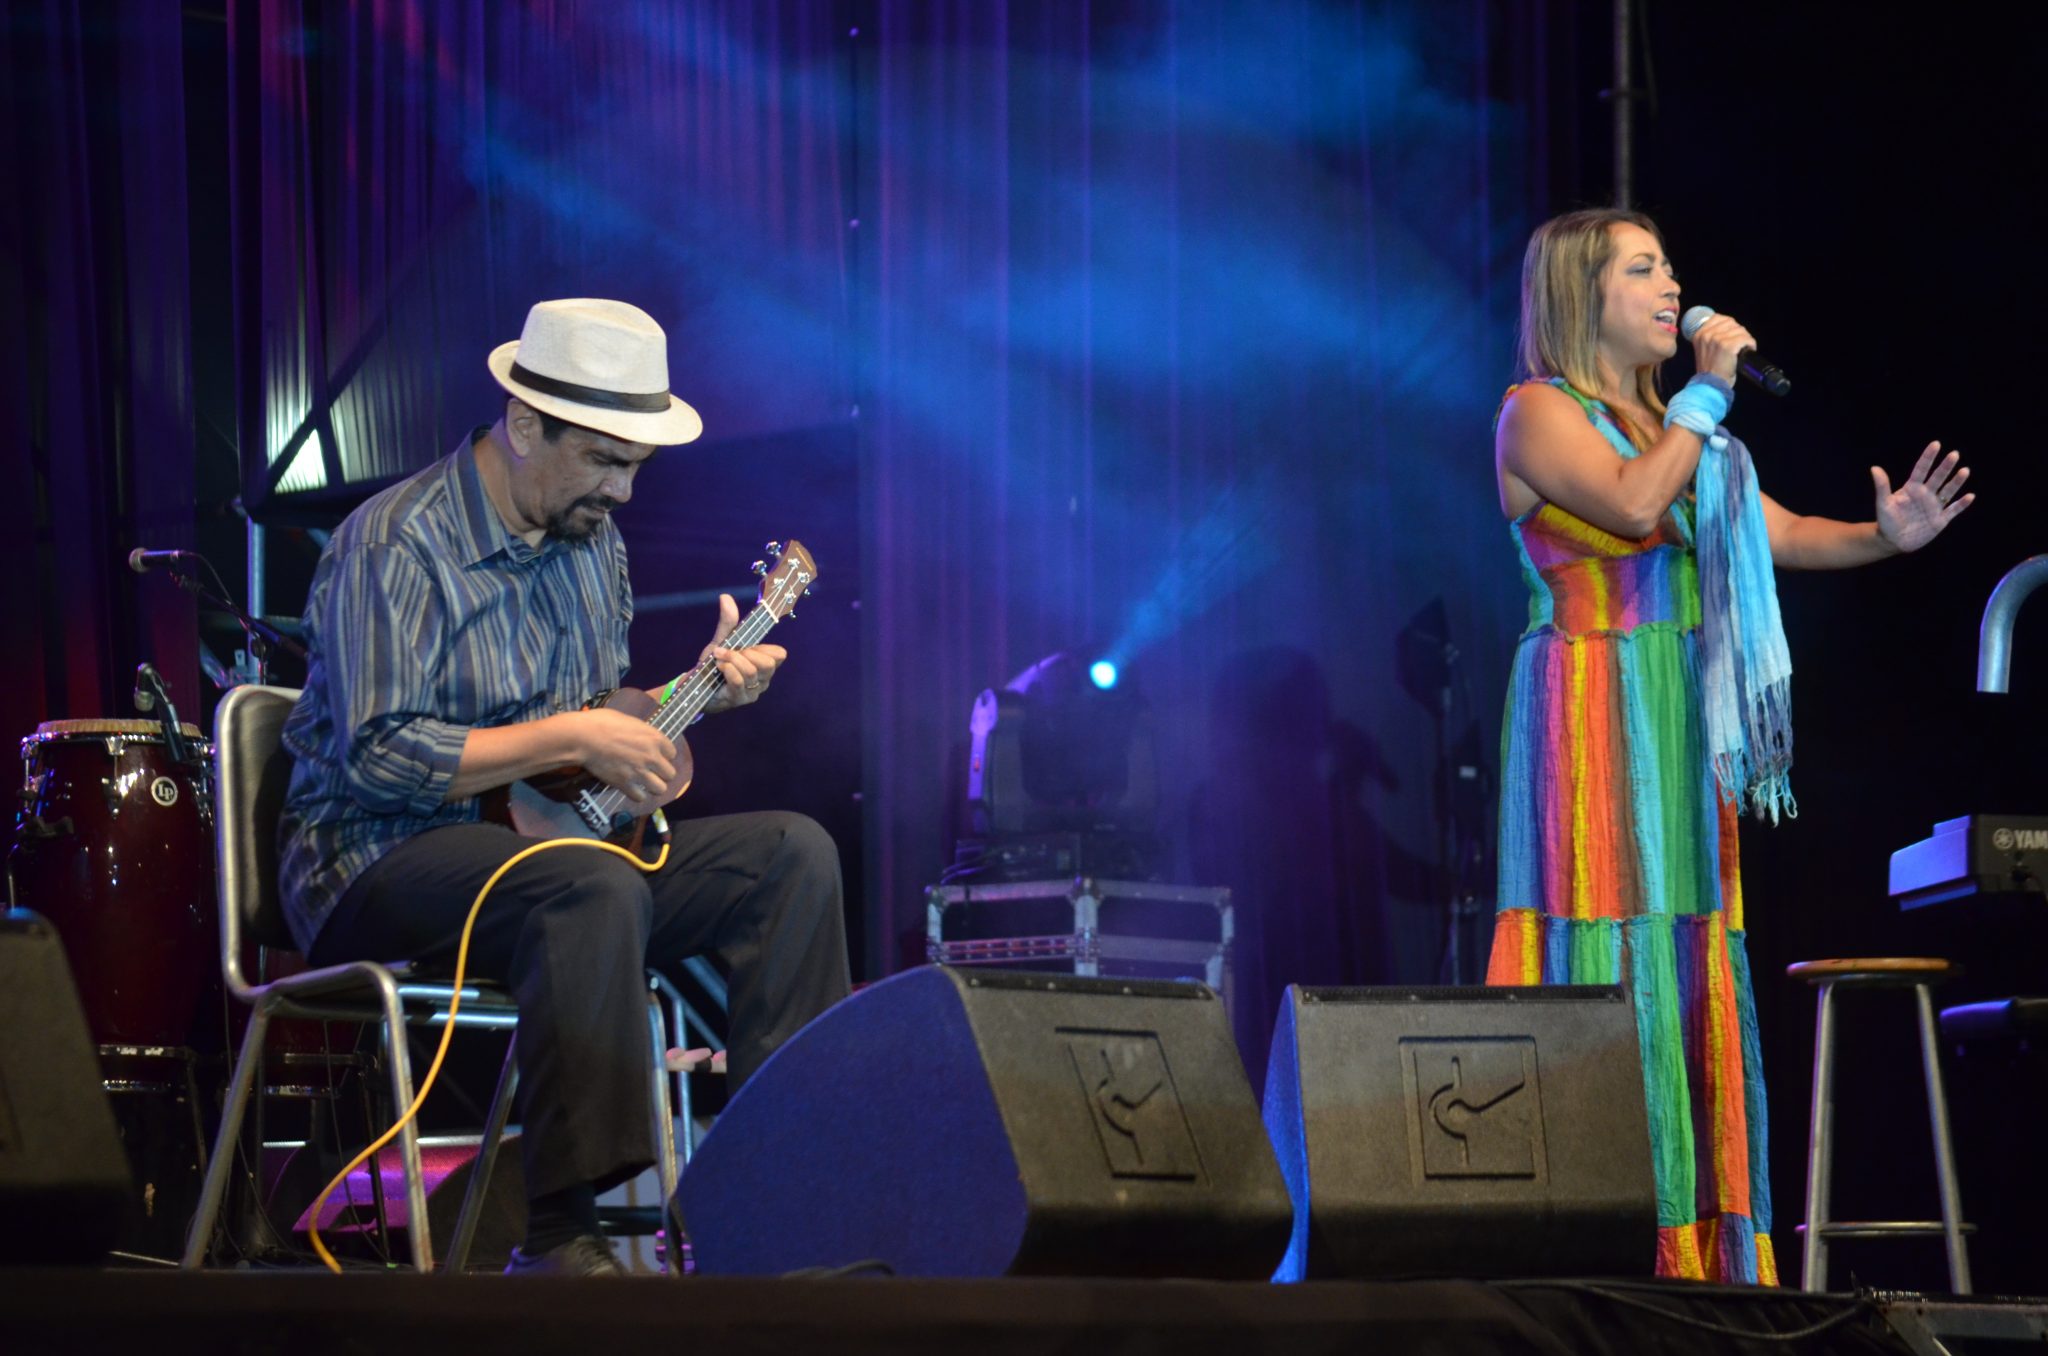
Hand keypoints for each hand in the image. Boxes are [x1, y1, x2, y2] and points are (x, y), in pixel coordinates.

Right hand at [570, 707, 683, 813]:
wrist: (584, 737)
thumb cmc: (602, 722)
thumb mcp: (629, 720)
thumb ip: (641, 732)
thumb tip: (642, 737)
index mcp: (655, 738)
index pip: (672, 753)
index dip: (664, 755)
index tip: (655, 756)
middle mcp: (651, 757)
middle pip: (670, 774)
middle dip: (662, 774)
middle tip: (651, 771)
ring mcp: (639, 772)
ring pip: (660, 789)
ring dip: (653, 786)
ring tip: (644, 783)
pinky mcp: (625, 784)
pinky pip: (640, 797)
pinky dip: (636, 795)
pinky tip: (631, 789)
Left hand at [699, 592, 786, 712]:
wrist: (695, 688)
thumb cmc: (713, 666)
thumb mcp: (721, 641)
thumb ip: (728, 623)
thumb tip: (725, 597)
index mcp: (763, 664)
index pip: (780, 654)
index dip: (765, 648)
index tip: (746, 645)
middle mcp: (763, 679)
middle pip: (769, 663)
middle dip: (746, 653)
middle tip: (729, 652)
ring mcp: (752, 691)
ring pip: (751, 671)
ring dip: (731, 660)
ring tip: (718, 659)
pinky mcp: (739, 699)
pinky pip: (738, 681)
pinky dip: (727, 669)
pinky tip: (718, 667)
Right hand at [1688, 313, 1757, 385]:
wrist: (1710, 384)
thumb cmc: (1709, 370)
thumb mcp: (1702, 349)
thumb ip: (1709, 338)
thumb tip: (1725, 328)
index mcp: (1699, 334)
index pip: (1718, 318)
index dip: (1729, 324)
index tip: (1732, 333)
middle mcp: (1707, 334)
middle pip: (1731, 323)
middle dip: (1738, 332)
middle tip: (1740, 343)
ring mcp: (1718, 339)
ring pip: (1740, 330)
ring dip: (1745, 338)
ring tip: (1743, 348)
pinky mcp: (1728, 346)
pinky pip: (1746, 339)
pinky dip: (1751, 344)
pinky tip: (1749, 350)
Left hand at [1874, 442, 1974, 553]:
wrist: (1892, 541)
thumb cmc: (1886, 521)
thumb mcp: (1883, 503)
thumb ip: (1882, 486)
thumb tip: (1874, 468)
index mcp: (1912, 488)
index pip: (1921, 469)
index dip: (1928, 457)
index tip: (1936, 444)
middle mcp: (1925, 494)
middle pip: (1937, 477)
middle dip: (1945, 466)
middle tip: (1954, 454)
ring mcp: (1934, 506)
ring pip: (1948, 491)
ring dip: (1956, 481)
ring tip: (1965, 470)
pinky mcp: (1940, 520)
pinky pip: (1953, 510)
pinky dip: (1961, 504)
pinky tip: (1970, 496)